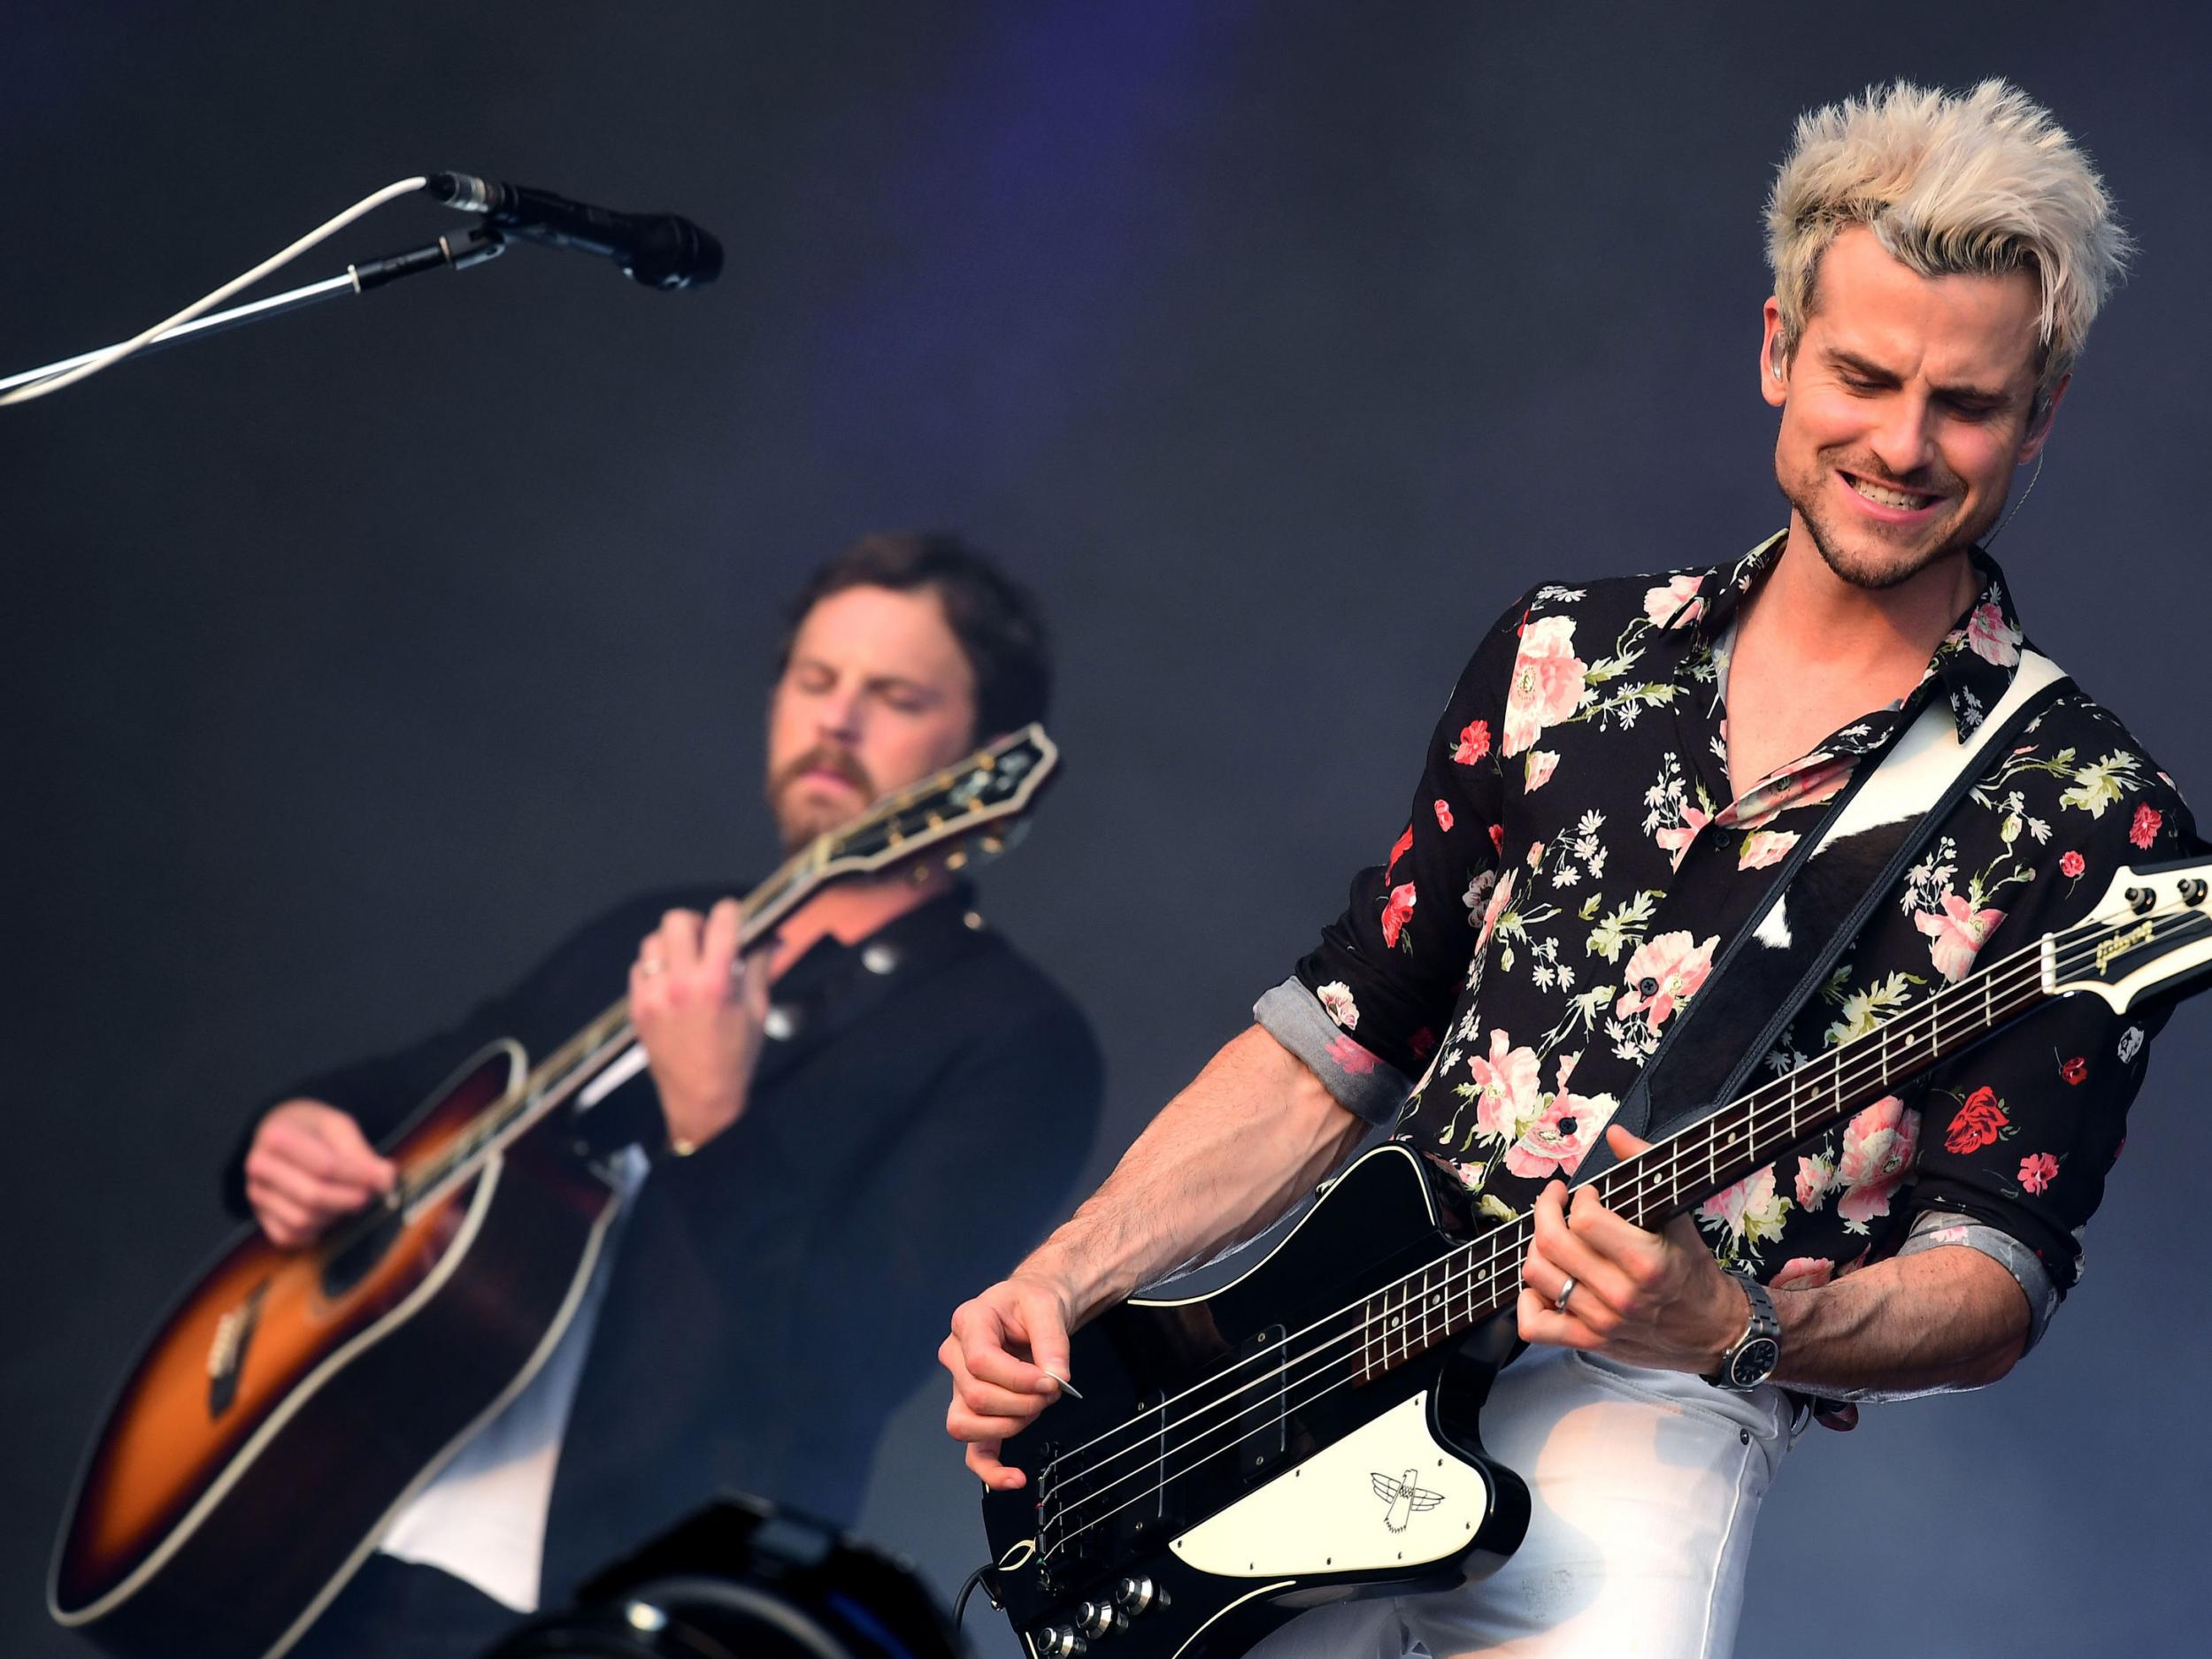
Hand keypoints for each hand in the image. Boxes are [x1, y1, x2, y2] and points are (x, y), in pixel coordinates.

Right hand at [245, 1100, 396, 1247]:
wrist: (281, 1133)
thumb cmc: (312, 1129)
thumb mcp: (338, 1126)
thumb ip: (361, 1152)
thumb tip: (386, 1179)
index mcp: (276, 1136)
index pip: (325, 1166)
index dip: (359, 1176)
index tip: (384, 1179)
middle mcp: (260, 1167)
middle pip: (313, 1196)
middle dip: (349, 1199)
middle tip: (371, 1193)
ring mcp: (257, 1194)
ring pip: (302, 1220)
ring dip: (335, 1216)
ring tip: (350, 1199)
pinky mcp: (260, 1216)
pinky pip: (289, 1236)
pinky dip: (315, 1232)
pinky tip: (329, 1214)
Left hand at [630, 899, 772, 1152]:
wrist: (700, 1098)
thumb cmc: (736, 1057)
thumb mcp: (757, 1011)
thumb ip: (759, 968)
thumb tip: (771, 937)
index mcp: (715, 983)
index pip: (721, 921)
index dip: (731, 912)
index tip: (734, 918)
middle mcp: (680, 984)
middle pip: (677, 920)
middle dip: (696, 923)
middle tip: (706, 940)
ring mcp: (653, 995)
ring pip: (653, 941)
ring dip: (672, 945)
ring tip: (685, 963)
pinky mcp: (636, 1008)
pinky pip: (638, 968)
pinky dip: (654, 968)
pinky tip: (670, 984)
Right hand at [941, 1270, 1077, 1489]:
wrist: (1032, 1309)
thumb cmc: (1034, 1303)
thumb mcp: (1048, 1307)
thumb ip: (1053, 1341)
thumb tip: (1056, 1377)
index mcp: (969, 1322)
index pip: (980, 1361)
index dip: (1017, 1378)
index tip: (1051, 1381)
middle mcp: (955, 1355)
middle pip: (976, 1396)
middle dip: (1022, 1402)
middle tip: (1052, 1390)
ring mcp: (960, 1386)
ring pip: (966, 1423)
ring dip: (1009, 1425)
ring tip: (1037, 1407)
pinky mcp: (974, 1412)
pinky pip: (972, 1450)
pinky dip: (991, 1470)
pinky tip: (1015, 1478)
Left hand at [1515, 1124, 1745, 1373]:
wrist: (1713, 1331)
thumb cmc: (1693, 1271)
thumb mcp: (1678, 1217)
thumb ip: (1646, 1168)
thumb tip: (1616, 1134)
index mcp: (1645, 1262)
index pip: (1584, 1221)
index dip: (1578, 1199)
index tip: (1586, 1195)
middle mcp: (1620, 1295)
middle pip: (1552, 1244)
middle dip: (1545, 1211)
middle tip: (1554, 1200)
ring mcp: (1601, 1322)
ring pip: (1538, 1276)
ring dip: (1537, 1247)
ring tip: (1553, 1236)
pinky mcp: (1589, 1341)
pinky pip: (1536, 1326)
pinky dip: (1528, 1302)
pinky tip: (1544, 1284)